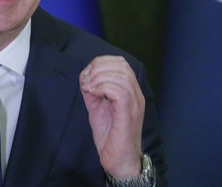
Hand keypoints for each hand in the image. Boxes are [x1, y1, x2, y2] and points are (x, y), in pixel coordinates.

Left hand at [79, 56, 143, 178]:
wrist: (117, 159)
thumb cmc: (109, 134)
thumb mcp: (97, 106)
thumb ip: (93, 90)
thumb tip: (85, 75)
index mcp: (131, 91)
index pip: (121, 63)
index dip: (101, 62)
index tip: (87, 74)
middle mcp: (136, 95)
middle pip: (121, 65)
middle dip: (99, 67)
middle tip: (86, 81)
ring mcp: (135, 104)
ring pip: (120, 76)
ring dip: (99, 78)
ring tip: (89, 88)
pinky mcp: (128, 113)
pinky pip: (119, 91)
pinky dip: (102, 88)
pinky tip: (93, 94)